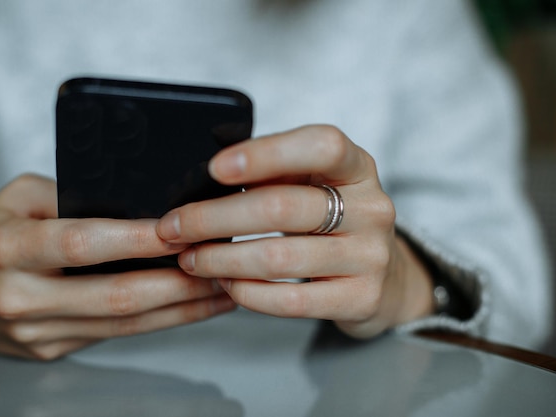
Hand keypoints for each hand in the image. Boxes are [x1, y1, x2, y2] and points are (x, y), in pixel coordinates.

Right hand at [0, 174, 234, 359]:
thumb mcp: (22, 197)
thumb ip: (75, 197)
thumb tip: (141, 206)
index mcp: (11, 248)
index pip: (83, 243)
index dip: (137, 240)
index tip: (182, 232)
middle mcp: (23, 296)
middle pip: (116, 295)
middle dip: (178, 283)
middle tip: (221, 265)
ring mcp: (38, 331)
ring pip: (124, 324)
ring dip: (181, 308)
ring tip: (223, 290)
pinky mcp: (53, 348)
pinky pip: (116, 335)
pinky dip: (159, 320)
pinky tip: (189, 307)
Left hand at [157, 125, 433, 337]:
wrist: (383, 277)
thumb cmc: (331, 221)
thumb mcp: (313, 185)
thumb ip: (273, 172)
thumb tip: (203, 176)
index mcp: (357, 167)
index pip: (322, 145)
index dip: (268, 153)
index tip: (215, 168)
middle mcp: (372, 208)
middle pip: (283, 207)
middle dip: (215, 218)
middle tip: (172, 228)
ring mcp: (370, 256)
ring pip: (280, 257)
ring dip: (221, 259)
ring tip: (189, 259)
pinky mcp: (361, 298)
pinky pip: (292, 300)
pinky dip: (248, 293)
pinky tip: (225, 284)